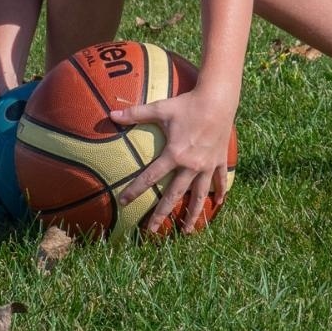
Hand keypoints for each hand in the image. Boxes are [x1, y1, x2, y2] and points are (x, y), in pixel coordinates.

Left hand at [109, 90, 235, 234]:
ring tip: (186, 231)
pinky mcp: (220, 160)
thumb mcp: (160, 108)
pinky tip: (218, 203)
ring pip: (199, 195)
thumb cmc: (187, 103)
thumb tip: (111, 113)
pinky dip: (220, 191)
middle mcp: (191, 164)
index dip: (135, 190)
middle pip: (174, 195)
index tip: (123, 202)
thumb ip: (135, 114)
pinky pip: (220, 180)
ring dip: (192, 214)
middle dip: (162, 214)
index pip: (150, 177)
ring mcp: (207, 164)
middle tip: (152, 230)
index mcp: (174, 154)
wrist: (218, 99)